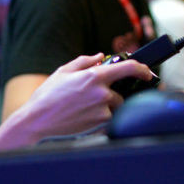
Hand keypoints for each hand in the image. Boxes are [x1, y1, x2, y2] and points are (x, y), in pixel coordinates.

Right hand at [0, 54, 153, 146]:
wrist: (36, 123)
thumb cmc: (46, 97)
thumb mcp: (63, 72)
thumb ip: (85, 61)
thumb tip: (100, 56)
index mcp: (94, 76)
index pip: (129, 68)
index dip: (142, 69)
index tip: (148, 72)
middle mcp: (102, 94)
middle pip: (120, 93)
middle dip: (109, 95)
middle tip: (88, 100)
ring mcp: (102, 112)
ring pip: (114, 108)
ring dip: (105, 108)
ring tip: (82, 110)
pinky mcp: (100, 127)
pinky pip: (108, 121)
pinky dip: (99, 120)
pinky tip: (82, 119)